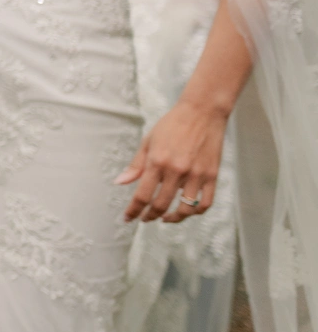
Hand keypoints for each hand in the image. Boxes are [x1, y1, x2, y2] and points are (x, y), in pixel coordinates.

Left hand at [116, 98, 227, 223]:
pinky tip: (186, 211)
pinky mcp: (212, 176)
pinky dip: (196, 212)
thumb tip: (120, 182)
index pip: (142, 195)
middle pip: (161, 205)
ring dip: (173, 218)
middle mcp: (176, 171)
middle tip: (144, 219)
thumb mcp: (148, 141)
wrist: (202, 112)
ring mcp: (196, 175)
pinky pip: (205, 203)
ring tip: (165, 218)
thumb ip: (136, 165)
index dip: (133, 210)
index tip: (128, 218)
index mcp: (157, 162)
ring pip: (185, 209)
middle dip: (150, 216)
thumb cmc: (172, 125)